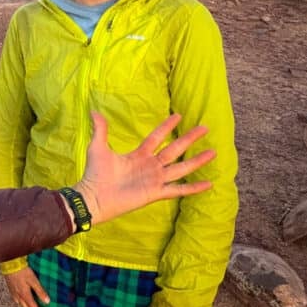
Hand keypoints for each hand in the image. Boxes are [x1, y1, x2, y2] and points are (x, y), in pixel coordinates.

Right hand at [4, 268, 50, 306]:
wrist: (9, 265)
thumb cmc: (22, 271)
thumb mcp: (33, 280)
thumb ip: (40, 291)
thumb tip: (47, 302)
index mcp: (25, 295)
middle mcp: (19, 298)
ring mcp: (14, 295)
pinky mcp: (12, 292)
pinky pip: (20, 303)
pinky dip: (26, 306)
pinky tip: (28, 303)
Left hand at [73, 112, 213, 226]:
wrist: (93, 196)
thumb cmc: (95, 174)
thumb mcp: (98, 148)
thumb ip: (100, 130)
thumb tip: (93, 111)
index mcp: (139, 155)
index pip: (157, 137)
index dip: (167, 126)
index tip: (178, 115)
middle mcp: (150, 166)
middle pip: (174, 149)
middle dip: (189, 138)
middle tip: (204, 128)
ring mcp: (155, 179)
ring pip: (181, 167)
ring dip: (197, 161)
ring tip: (213, 152)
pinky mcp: (156, 193)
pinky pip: (178, 190)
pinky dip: (193, 188)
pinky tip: (208, 184)